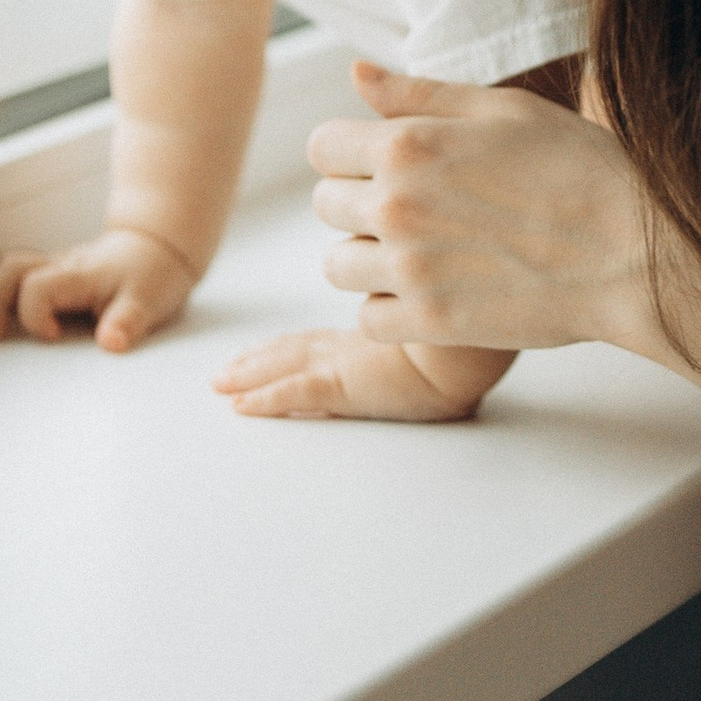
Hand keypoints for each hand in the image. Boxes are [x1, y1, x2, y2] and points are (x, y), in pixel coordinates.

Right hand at [0, 224, 196, 351]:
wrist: (159, 248)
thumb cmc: (153, 274)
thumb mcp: (150, 301)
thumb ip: (128, 322)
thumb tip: (111, 343)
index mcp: (81, 275)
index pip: (39, 288)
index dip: (36, 315)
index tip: (53, 337)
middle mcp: (61, 268)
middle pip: (10, 269)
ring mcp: (53, 268)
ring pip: (5, 267)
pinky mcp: (50, 274)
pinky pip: (11, 273)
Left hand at [212, 329, 515, 423]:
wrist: (480, 349)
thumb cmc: (475, 333)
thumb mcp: (450, 320)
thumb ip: (435, 309)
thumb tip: (456, 293)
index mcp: (378, 336)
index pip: (322, 339)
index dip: (288, 345)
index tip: (264, 350)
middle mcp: (356, 347)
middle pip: (294, 350)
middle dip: (258, 360)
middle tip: (226, 372)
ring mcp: (348, 364)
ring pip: (285, 368)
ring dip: (250, 377)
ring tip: (220, 386)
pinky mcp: (344, 385)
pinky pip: (295, 394)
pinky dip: (265, 399)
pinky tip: (240, 408)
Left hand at [308, 63, 657, 354]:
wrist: (632, 249)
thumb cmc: (576, 166)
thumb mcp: (501, 108)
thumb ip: (420, 94)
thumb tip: (356, 73)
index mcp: (408, 145)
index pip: (323, 147)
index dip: (351, 150)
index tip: (385, 160)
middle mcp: (396, 206)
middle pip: (325, 205)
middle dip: (359, 201)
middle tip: (416, 206)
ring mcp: (410, 270)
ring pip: (338, 267)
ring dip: (369, 257)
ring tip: (422, 249)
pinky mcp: (430, 323)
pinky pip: (368, 320)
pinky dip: (390, 308)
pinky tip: (432, 288)